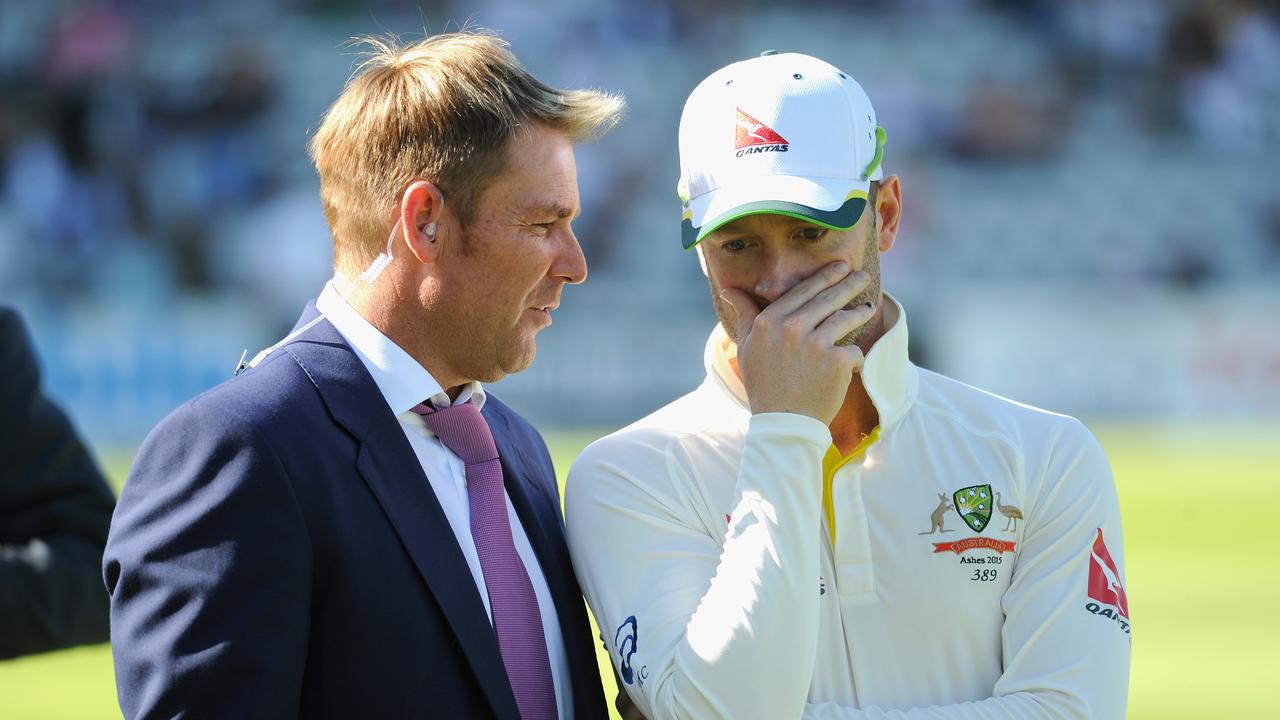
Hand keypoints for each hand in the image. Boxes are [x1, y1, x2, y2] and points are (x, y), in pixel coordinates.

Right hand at [720, 262, 872, 424]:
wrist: (782, 423)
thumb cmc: (763, 384)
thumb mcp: (746, 347)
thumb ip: (743, 314)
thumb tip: (727, 289)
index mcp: (769, 321)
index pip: (802, 291)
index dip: (824, 277)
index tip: (839, 267)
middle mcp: (792, 328)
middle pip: (827, 298)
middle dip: (848, 283)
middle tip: (862, 275)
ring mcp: (815, 344)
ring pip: (845, 318)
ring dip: (860, 312)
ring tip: (868, 309)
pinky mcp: (836, 362)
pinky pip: (854, 351)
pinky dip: (855, 358)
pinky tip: (854, 363)